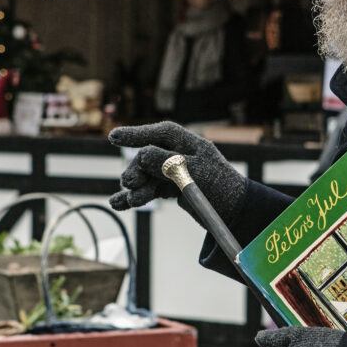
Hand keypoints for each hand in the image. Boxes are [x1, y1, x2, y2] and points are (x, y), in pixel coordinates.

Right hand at [107, 121, 246, 227]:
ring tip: (130, 202)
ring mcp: (175, 172)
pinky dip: (136, 198)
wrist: (235, 214)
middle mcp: (179, 155)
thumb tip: (140, 155)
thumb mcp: (194, 172)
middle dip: (136, 170)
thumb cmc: (220, 187)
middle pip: (147, 158)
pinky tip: (119, 205)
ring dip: (135, 188)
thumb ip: (167, 162)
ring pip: (146, 176)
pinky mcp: (172, 189)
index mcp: (188, 143)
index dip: (135, 134)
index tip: (112, 137)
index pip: (158, 133)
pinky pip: (149, 190)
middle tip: (129, 183)